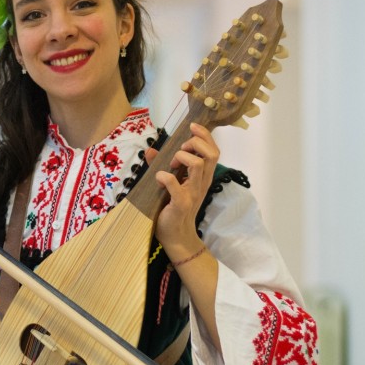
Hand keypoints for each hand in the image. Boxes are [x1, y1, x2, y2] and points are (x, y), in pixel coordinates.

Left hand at [146, 123, 219, 259]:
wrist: (176, 237)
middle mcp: (202, 183)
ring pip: (198, 165)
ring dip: (182, 157)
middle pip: (212, 154)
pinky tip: (159, 179)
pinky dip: (165, 177)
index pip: (214, 150)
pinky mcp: (181, 204)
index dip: (205, 135)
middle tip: (180, 150)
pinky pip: (176, 185)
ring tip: (172, 165)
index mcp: (203, 177)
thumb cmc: (173, 209)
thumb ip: (162, 166)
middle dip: (195, 143)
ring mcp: (193, 193)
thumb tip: (151, 150)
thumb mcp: (170, 185)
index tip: (191, 128)